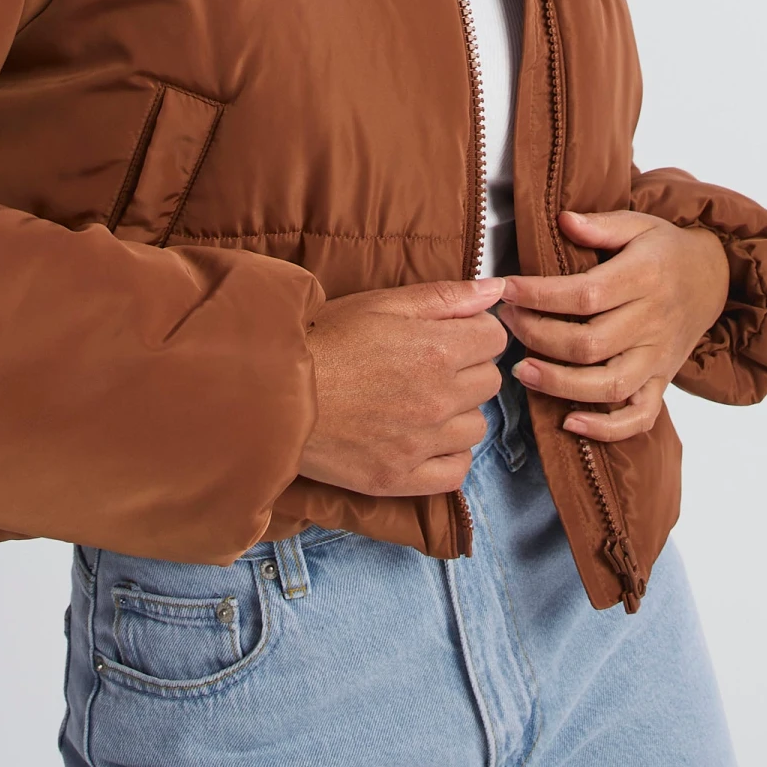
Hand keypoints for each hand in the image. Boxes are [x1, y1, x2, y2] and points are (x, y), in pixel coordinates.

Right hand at [298, 278, 507, 496]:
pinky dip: (447, 455)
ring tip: (420, 403)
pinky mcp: (401, 477)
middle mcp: (438, 398)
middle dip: (466, 369)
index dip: (473, 332)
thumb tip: (497, 289)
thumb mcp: (381, 304)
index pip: (494, 338)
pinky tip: (423, 440)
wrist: (270, 391)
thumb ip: (444, 297)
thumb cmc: (323, 340)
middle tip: (426, 366)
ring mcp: (421, 443)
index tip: (448, 335)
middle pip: (489, 381)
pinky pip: (456, 471)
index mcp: (436, 349)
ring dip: (457, 413)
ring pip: (476, 427)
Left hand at [500, 210, 728, 441]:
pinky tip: (570, 422)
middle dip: (538, 337)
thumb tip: (563, 219)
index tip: (505, 290)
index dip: (540, 295)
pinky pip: (640, 416)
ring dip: (561, 385)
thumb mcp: (640, 223)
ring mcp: (658, 358)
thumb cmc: (666, 250)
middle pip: (590, 344)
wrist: (715, 278)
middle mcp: (653, 322)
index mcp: (645, 278)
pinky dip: (607, 429)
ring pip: (609, 385)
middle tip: (506, 324)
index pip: (585, 294)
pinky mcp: (662, 382)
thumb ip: (602, 224)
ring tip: (522, 372)